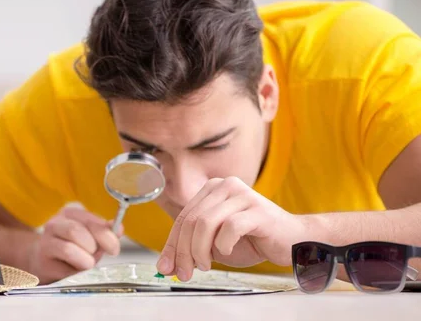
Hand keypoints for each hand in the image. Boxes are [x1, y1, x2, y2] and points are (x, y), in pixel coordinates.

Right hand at [29, 206, 122, 283]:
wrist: (45, 263)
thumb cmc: (73, 251)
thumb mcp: (92, 240)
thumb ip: (105, 234)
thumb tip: (118, 228)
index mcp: (71, 213)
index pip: (91, 220)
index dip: (106, 235)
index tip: (113, 249)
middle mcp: (56, 222)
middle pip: (77, 231)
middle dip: (93, 247)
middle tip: (97, 257)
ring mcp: (46, 239)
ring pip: (67, 247)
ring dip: (83, 258)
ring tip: (87, 263)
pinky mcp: (42, 257)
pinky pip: (61, 265)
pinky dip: (73, 268)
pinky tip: (75, 270)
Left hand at [156, 177, 307, 281]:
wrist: (294, 241)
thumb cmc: (255, 240)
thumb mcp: (216, 243)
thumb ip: (193, 247)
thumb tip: (167, 264)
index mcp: (212, 189)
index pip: (183, 217)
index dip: (171, 244)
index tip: (166, 267)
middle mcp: (225, 185)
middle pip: (191, 220)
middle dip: (182, 251)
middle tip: (184, 272)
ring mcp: (242, 194)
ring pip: (205, 223)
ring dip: (199, 250)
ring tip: (205, 265)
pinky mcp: (257, 209)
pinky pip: (229, 227)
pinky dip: (223, 245)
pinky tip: (226, 252)